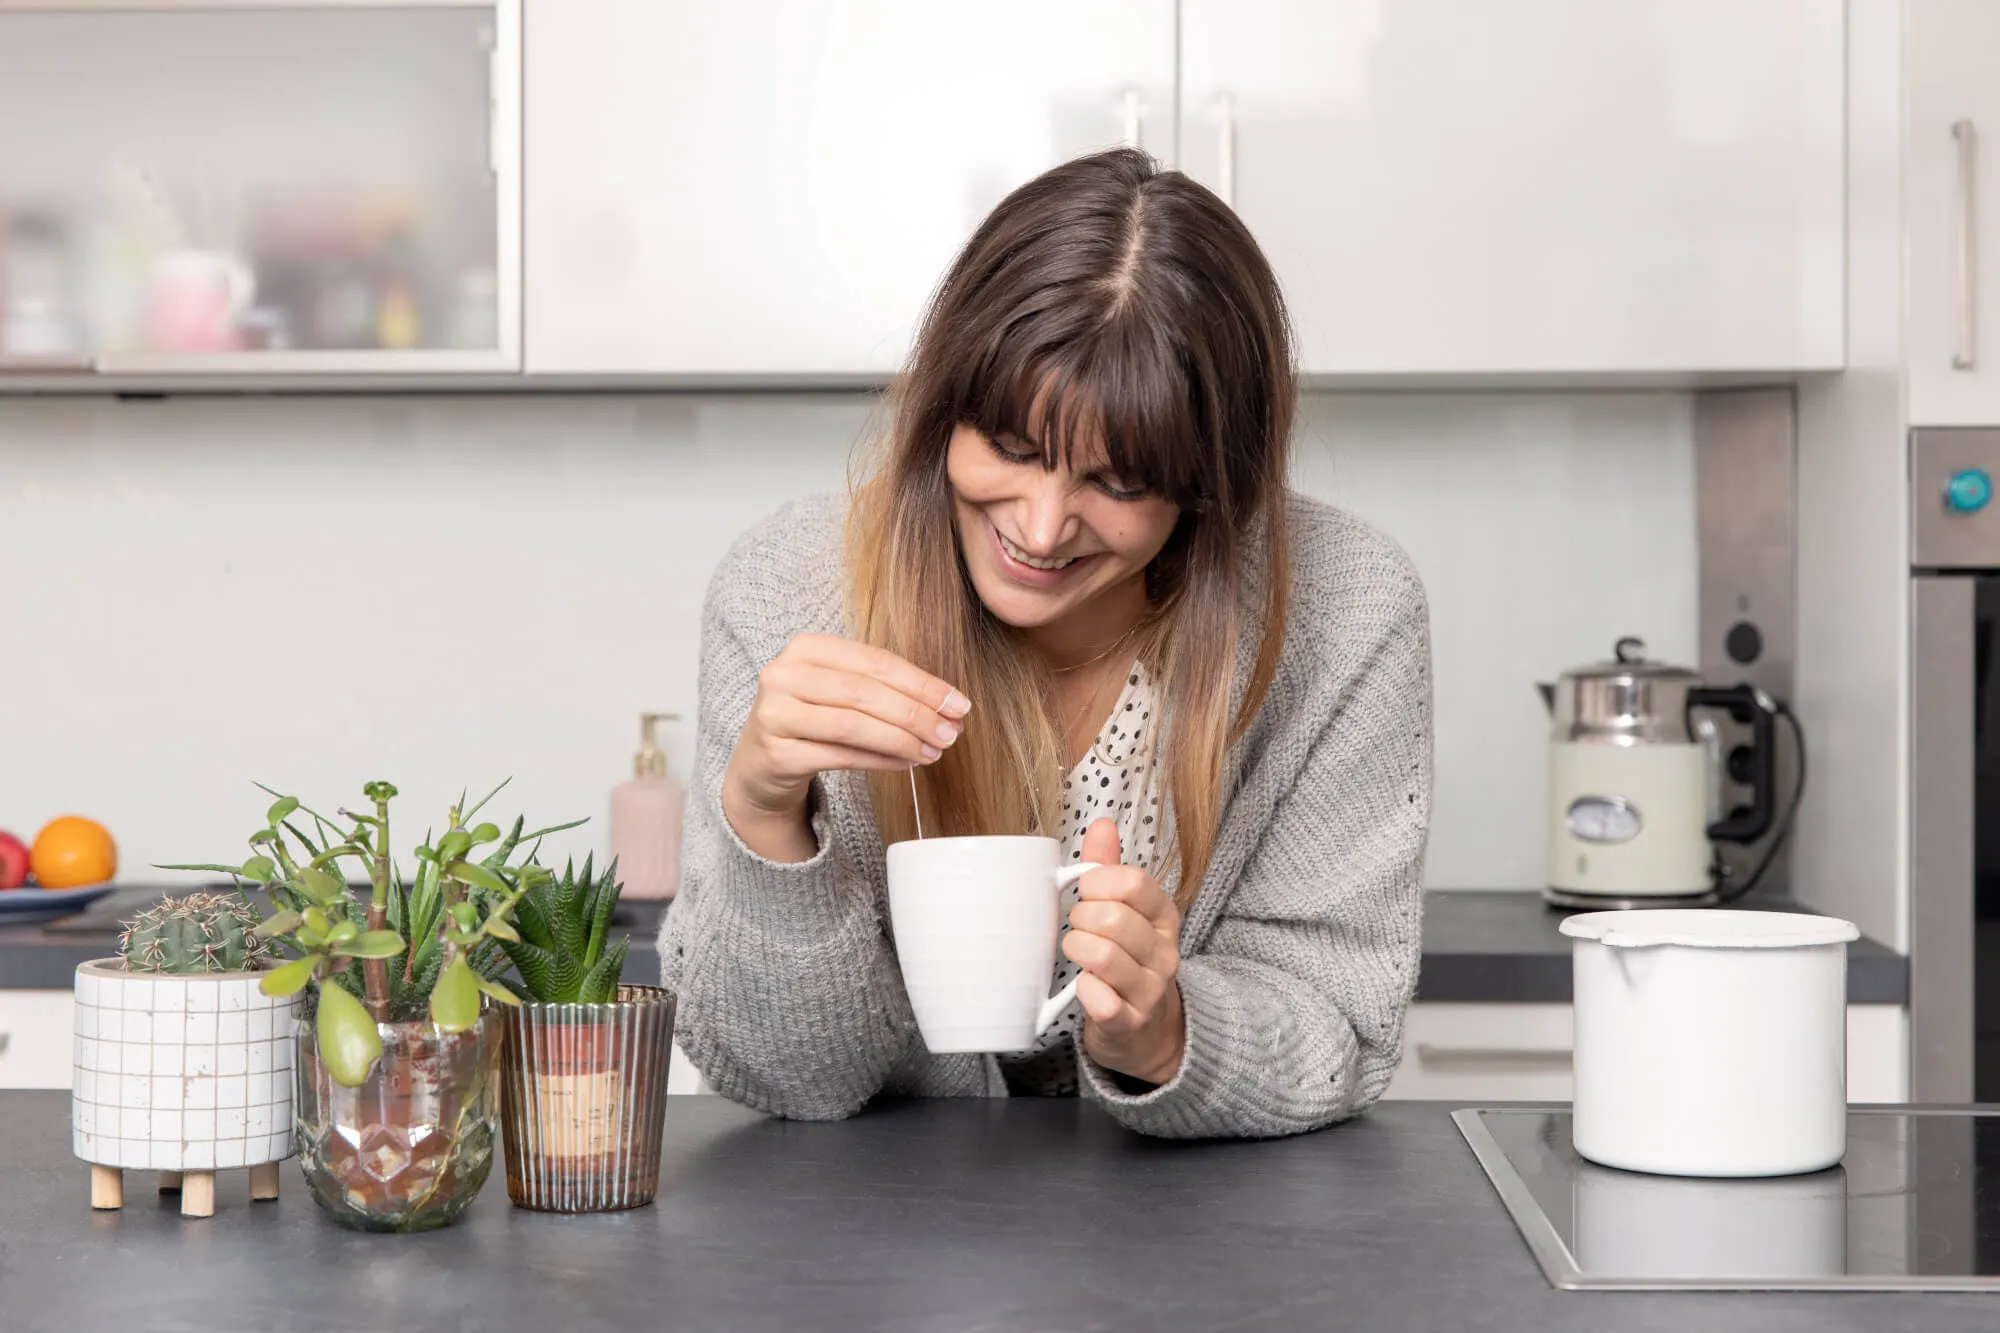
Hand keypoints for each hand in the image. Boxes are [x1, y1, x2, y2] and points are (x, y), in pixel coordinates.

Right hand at [723, 634, 969, 857]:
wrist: (760, 766)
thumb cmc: (812, 721)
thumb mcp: (840, 692)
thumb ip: (888, 691)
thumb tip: (951, 708)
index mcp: (805, 647)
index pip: (875, 661)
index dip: (922, 683)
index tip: (959, 704)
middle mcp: (783, 674)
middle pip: (865, 692)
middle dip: (916, 714)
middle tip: (951, 732)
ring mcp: (775, 714)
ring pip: (854, 725)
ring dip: (902, 740)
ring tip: (933, 751)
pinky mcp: (777, 753)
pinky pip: (841, 756)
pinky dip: (880, 760)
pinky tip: (906, 763)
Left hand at [1065, 819, 1184, 1086]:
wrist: (1147, 1032)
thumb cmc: (1127, 962)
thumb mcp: (1126, 913)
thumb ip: (1109, 868)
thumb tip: (1101, 823)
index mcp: (1163, 916)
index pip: (1132, 882)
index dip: (1096, 882)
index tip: (1085, 894)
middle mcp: (1164, 951)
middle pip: (1113, 918)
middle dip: (1080, 918)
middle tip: (1076, 927)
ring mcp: (1150, 990)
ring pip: (1104, 956)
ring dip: (1077, 950)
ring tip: (1076, 953)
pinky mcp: (1130, 1023)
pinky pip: (1101, 1001)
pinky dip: (1084, 990)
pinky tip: (1083, 987)